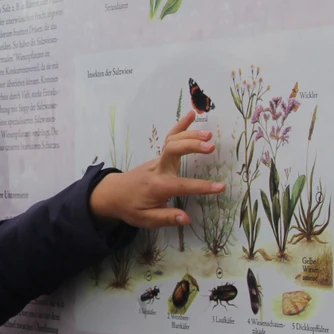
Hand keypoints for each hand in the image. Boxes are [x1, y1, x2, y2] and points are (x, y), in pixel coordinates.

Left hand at [89, 111, 225, 229]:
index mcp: (157, 186)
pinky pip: (170, 138)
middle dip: (191, 146)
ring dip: (190, 135)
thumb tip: (187, 218)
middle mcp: (158, 169)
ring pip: (172, 141)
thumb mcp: (145, 219)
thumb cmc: (130, 207)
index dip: (201, 186)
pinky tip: (192, 115)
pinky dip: (181, 126)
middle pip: (173, 150)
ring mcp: (158, 160)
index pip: (182, 185)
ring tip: (209, 135)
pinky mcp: (159, 156)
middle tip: (211, 147)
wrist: (112, 193)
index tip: (220, 187)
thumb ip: (166, 218)